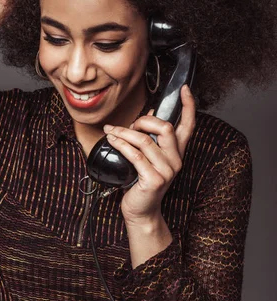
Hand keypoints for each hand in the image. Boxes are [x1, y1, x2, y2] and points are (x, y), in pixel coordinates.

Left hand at [103, 84, 195, 223]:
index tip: (185, 89)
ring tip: (111, 132)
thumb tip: (148, 114)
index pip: (188, 125)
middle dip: (144, 121)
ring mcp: (166, 170)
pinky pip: (135, 155)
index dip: (188, 105)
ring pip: (145, 140)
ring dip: (124, 132)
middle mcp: (175, 160)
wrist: (140, 211)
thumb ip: (151, 137)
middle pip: (165, 128)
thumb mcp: (148, 157)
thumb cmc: (141, 183)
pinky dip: (120, 144)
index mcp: (177, 152)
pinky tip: (112, 141)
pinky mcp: (154, 179)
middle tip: (129, 124)